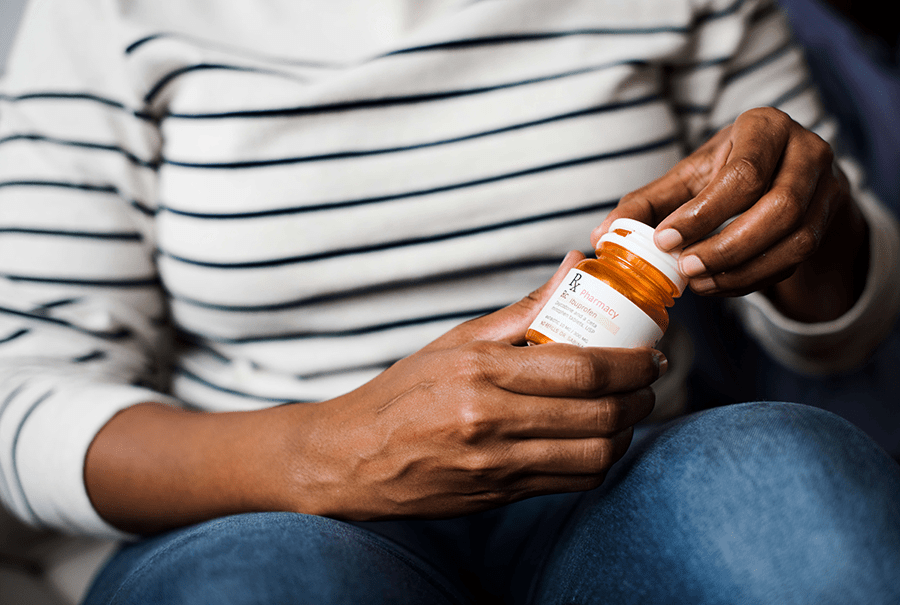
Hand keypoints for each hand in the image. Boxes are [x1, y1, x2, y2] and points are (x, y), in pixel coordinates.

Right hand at [274, 251, 665, 519]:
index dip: (631, 361)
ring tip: (628, 408)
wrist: (351, 458)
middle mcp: (489, 421)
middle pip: (598, 414)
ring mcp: (495, 465)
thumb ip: (522, 311)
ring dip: (626, 431)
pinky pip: (572, 483)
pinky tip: (598, 439)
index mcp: (479, 372)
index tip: (650, 352)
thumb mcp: (456, 342)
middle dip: (641, 396)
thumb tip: (575, 267)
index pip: (581, 367)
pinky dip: (599, 460)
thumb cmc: (403, 393)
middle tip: (649, 379)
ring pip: (594, 454)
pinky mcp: (499, 495)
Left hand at [593, 107, 867, 320]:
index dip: (703, 213)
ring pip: (794, 239)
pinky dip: (753, 278)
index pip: (743, 174)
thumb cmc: (725, 173)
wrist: (780, 177)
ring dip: (742, 269)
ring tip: (699, 282)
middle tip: (685, 269)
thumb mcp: (687, 178)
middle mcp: (806, 151)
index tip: (664, 240)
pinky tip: (719, 285)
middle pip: (778, 208)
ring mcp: (825, 188)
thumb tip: (600, 236)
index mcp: (765, 127)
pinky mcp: (827, 222)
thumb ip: (645, 203)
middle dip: (727, 246)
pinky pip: (795, 260)